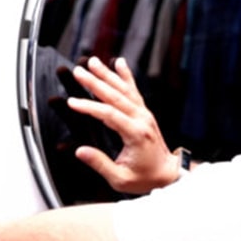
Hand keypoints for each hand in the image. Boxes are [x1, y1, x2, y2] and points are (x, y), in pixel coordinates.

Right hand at [65, 57, 178, 194]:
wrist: (167, 174)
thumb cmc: (144, 178)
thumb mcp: (120, 179)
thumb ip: (100, 164)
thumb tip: (80, 151)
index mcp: (135, 134)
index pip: (109, 115)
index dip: (90, 107)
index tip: (72, 102)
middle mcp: (141, 120)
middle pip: (116, 96)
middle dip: (95, 82)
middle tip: (78, 71)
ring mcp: (144, 114)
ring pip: (124, 89)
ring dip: (107, 74)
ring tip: (92, 61)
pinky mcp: (144, 112)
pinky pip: (133, 90)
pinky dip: (126, 75)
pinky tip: (119, 62)